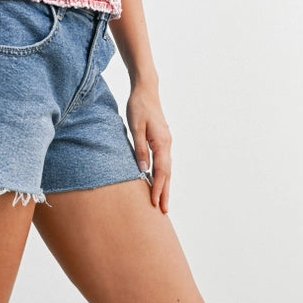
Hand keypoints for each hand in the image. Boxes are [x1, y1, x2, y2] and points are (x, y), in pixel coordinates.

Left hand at [127, 84, 172, 212]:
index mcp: (161, 142)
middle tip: (164, 211)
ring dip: (164, 185)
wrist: (145, 91)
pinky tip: (158, 181)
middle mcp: (167, 144)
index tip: (156, 203)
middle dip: (165, 192)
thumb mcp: (135, 127)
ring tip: (162, 201)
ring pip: (166, 169)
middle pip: (167, 173)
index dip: (159, 188)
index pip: (161, 171)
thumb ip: (140, 149)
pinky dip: (162, 174)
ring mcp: (166, 142)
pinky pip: (163, 162)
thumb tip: (143, 170)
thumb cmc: (138, 107)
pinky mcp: (161, 140)